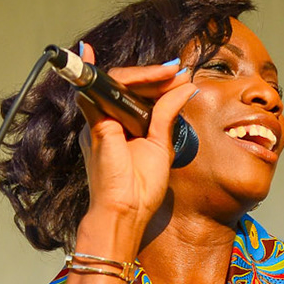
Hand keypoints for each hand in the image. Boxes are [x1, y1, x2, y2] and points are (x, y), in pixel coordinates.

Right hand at [73, 44, 196, 243]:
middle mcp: (107, 120)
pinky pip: (109, 90)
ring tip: (172, 73)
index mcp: (120, 126)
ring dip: (147, 74)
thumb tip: (185, 87)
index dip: (152, 80)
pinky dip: (131, 78)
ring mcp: (100, 120)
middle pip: (126, 84)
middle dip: (154, 75)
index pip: (133, 93)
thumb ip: (168, 113)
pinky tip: (155, 72)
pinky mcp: (98, 124)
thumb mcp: (161, 144)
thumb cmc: (140, 188)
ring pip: (118, 81)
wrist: (128, 211)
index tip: (177, 75)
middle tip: (179, 73)